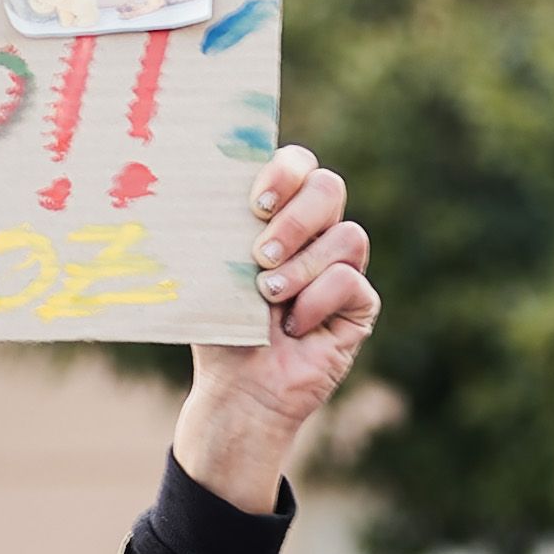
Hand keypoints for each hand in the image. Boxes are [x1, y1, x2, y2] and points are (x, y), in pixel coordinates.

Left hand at [176, 145, 376, 513]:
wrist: (236, 388)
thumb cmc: (220, 325)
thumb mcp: (213, 274)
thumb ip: (219, 230)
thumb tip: (194, 186)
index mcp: (277, 213)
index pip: (297, 165)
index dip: (284, 172)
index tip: (255, 203)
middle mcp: (314, 232)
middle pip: (329, 189)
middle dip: (295, 219)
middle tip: (259, 254)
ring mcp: (341, 266)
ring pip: (347, 236)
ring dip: (301, 267)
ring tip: (266, 296)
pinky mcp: (359, 304)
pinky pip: (351, 282)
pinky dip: (316, 302)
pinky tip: (292, 326)